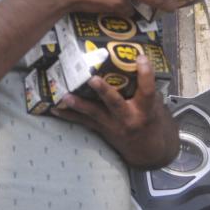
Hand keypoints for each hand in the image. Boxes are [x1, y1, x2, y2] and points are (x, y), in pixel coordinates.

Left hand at [50, 55, 179, 168]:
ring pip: (94, 113)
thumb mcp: (156, 105)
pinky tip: (53, 108)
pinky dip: (67, 115)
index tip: (141, 58)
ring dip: (78, 104)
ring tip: (66, 96)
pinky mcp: (100, 129)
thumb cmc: (152, 121)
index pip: (147, 90)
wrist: (149, 152)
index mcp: (145, 109)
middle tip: (93, 79)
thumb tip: (133, 58)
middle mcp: (127, 117)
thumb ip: (144, 88)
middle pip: (115, 103)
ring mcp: (112, 125)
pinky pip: (82, 122)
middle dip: (103, 91)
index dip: (146, 74)